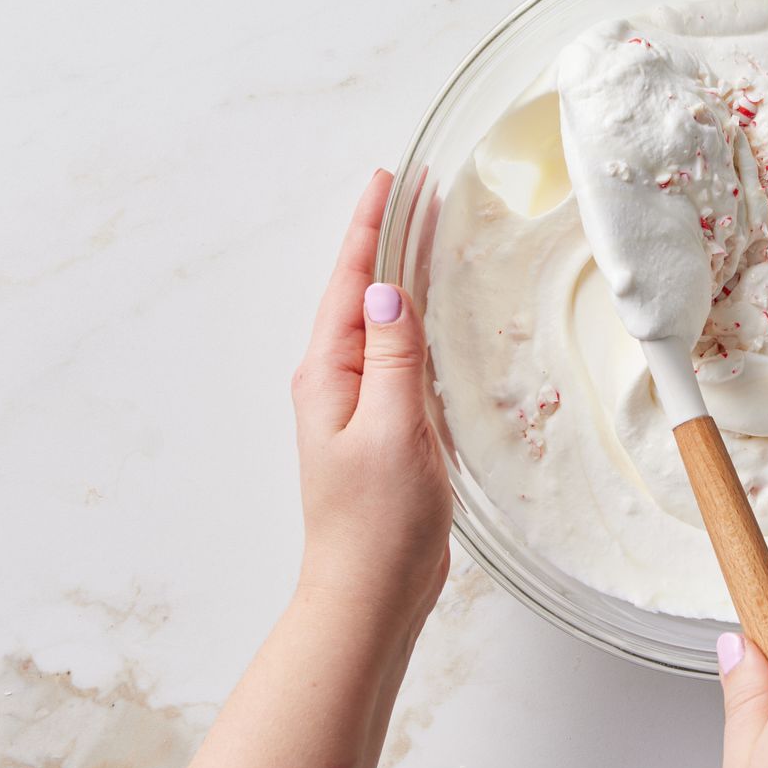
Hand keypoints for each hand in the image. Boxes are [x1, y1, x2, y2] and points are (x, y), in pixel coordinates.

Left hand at [289, 170, 452, 635]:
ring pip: (385, 318)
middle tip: (421, 188)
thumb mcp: (391, 429)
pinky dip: (421, 318)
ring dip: (406, 271)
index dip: (371, 226)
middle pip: (365, 289)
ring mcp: (362, 401)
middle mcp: (338, 378)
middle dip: (390, 236)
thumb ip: (392, 357)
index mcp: (329, 372)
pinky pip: (402, 352)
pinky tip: (438, 309)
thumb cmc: (377, 520)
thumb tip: (387, 289)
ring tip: (431, 230)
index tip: (390, 177)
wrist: (372, 589)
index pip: (350, 280)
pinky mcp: (387, 423)